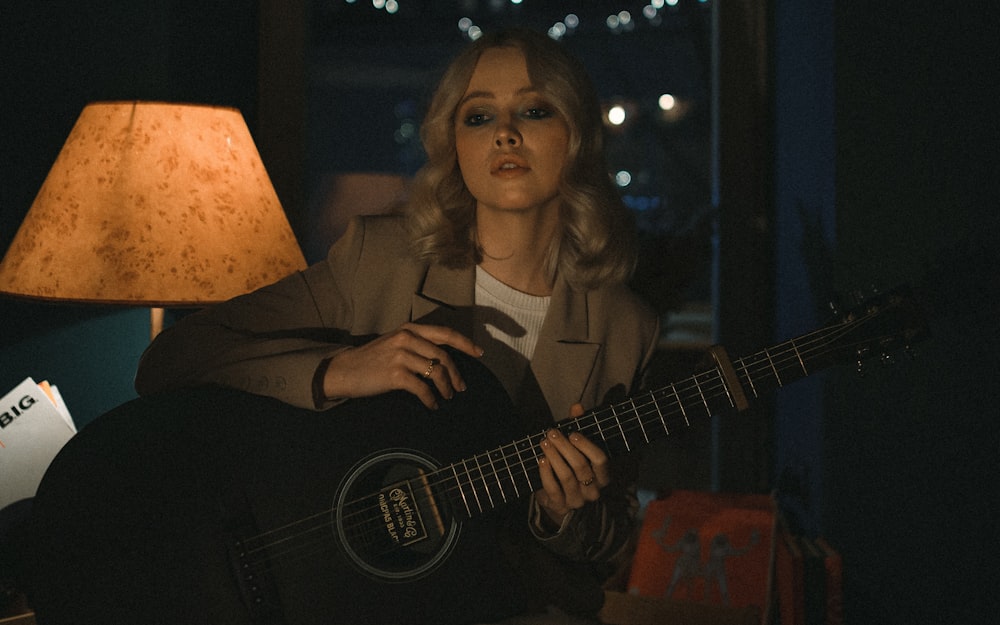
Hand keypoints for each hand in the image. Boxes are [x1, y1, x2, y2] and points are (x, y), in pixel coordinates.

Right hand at [321, 323, 483, 408]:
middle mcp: (406, 338)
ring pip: (436, 372)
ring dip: (446, 388)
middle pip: (444, 357)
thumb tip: (443, 359)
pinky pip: (423, 389)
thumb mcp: (395, 343)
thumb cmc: (372, 360)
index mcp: (409, 329)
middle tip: (461, 388)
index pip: (445, 333)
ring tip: (446, 397)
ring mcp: (401, 356)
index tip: (479, 353)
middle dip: (456, 375)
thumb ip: (416, 344)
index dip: (465, 343)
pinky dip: (431, 399)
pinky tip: (432, 405)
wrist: (345, 370)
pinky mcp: (395, 374)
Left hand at [534, 403, 610, 527]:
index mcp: (603, 476)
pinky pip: (553, 489)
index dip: (587, 446)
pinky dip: (546, 473)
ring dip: (554, 457)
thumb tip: (576, 406)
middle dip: (564, 447)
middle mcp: (593, 490)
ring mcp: (577, 500)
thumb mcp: (577, 448)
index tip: (572, 433)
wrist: (560, 499)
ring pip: (566, 477)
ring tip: (544, 443)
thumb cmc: (571, 467)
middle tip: (552, 433)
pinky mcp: (561, 507)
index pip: (601, 460)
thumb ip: (578, 427)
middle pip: (581, 467)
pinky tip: (541, 459)